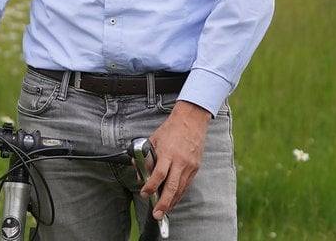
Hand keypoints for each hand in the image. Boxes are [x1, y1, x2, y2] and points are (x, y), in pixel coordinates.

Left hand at [141, 100, 209, 220]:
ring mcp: (190, 166)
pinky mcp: (195, 168)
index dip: (151, 186)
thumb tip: (140, 175)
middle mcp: (180, 161)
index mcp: (168, 153)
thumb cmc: (170, 130)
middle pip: (172, 186)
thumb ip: (146, 159)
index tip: (144, 193)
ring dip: (172, 202)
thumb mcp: (153, 140)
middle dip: (163, 202)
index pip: (159, 174)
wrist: (191, 121)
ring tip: (163, 212)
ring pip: (180, 189)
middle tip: (157, 215)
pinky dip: (179, 195)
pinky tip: (173, 201)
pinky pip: (186, 185)